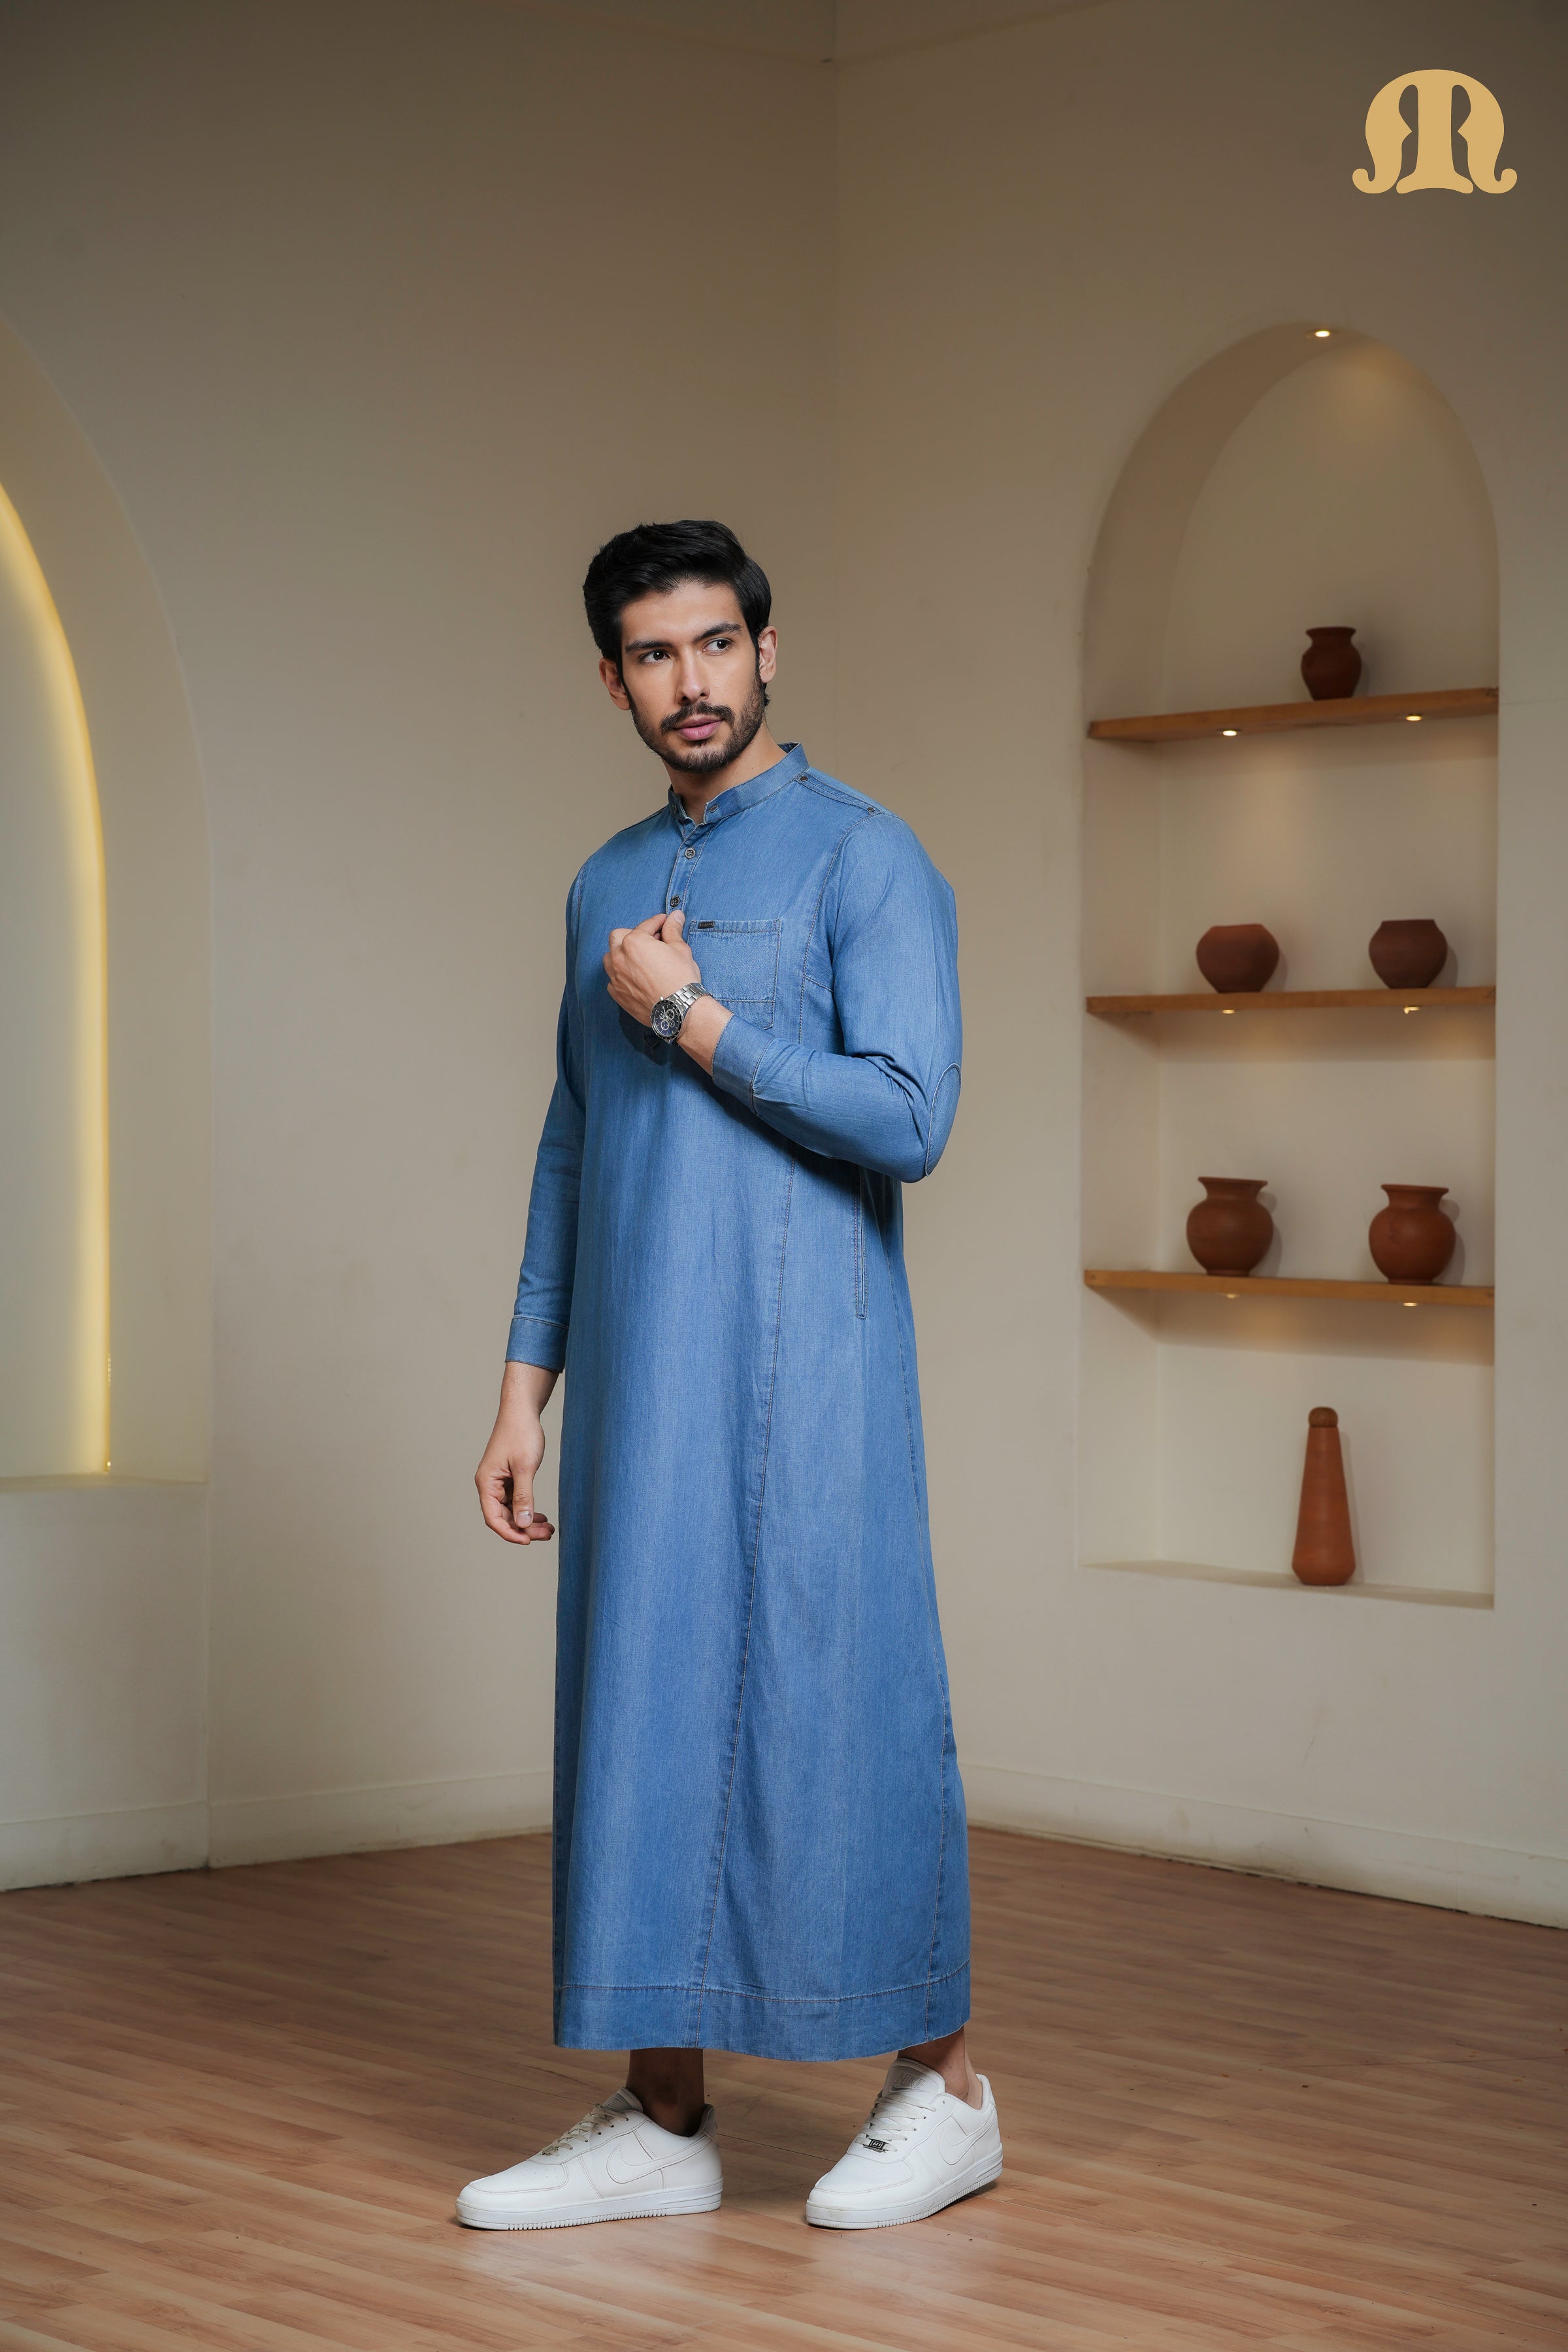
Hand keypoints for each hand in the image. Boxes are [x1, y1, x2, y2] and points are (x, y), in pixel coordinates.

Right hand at [476, 1361, 557, 1545]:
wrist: (523, 1411)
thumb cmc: (521, 1434)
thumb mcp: (525, 1467)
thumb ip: (524, 1497)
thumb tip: (523, 1524)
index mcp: (486, 1483)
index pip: (493, 1518)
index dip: (509, 1533)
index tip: (528, 1541)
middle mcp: (490, 1485)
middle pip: (503, 1517)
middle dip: (524, 1529)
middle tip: (547, 1534)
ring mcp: (500, 1482)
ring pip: (511, 1511)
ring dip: (528, 1521)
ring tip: (548, 1528)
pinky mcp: (510, 1479)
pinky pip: (516, 1501)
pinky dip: (529, 1509)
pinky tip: (542, 1516)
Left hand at [603, 909, 700, 1025]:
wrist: (678, 1010)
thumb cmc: (680, 979)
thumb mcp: (680, 949)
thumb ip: (672, 930)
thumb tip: (675, 916)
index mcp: (634, 942)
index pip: (644, 926)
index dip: (657, 922)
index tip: (663, 923)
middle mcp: (619, 957)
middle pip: (618, 936)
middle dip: (632, 934)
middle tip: (649, 940)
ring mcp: (615, 976)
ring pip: (610, 957)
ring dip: (621, 954)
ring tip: (637, 958)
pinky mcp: (616, 993)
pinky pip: (613, 978)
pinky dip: (621, 975)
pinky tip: (635, 977)